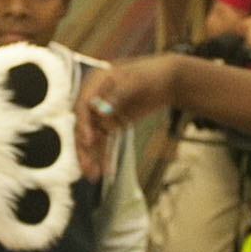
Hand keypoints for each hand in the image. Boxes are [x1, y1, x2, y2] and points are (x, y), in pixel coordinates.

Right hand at [75, 55, 180, 180]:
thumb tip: (100, 110)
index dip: (83, 124)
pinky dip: (104, 156)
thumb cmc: (152, 74)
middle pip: (83, 125)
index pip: (83, 105)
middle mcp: (94, 97)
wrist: (168, 79)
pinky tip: (107, 171)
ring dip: (91, 157)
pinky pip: (104, 141)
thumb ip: (117, 95)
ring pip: (91, 138)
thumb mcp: (136, 82)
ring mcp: (102, 111)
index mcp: (96, 82)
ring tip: (93, 177)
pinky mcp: (111, 122)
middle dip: (84, 148)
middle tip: (87, 168)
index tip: (88, 141)